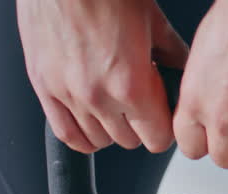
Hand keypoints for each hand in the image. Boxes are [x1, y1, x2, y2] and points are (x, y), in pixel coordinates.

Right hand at [17, 0, 188, 152]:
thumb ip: (172, 52)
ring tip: (114, 104)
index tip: (163, 117)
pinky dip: (81, 136)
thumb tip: (183, 66)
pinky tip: (90, 124)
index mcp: (131, 84)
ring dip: (110, 128)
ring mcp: (68, 94)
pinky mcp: (44, 86)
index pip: (156, 139)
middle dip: (139, 125)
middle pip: (129, 142)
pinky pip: (65, 133)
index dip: (164, 129)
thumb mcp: (151, 19)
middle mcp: (98, 95)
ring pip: (98, 141)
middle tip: (139, 102)